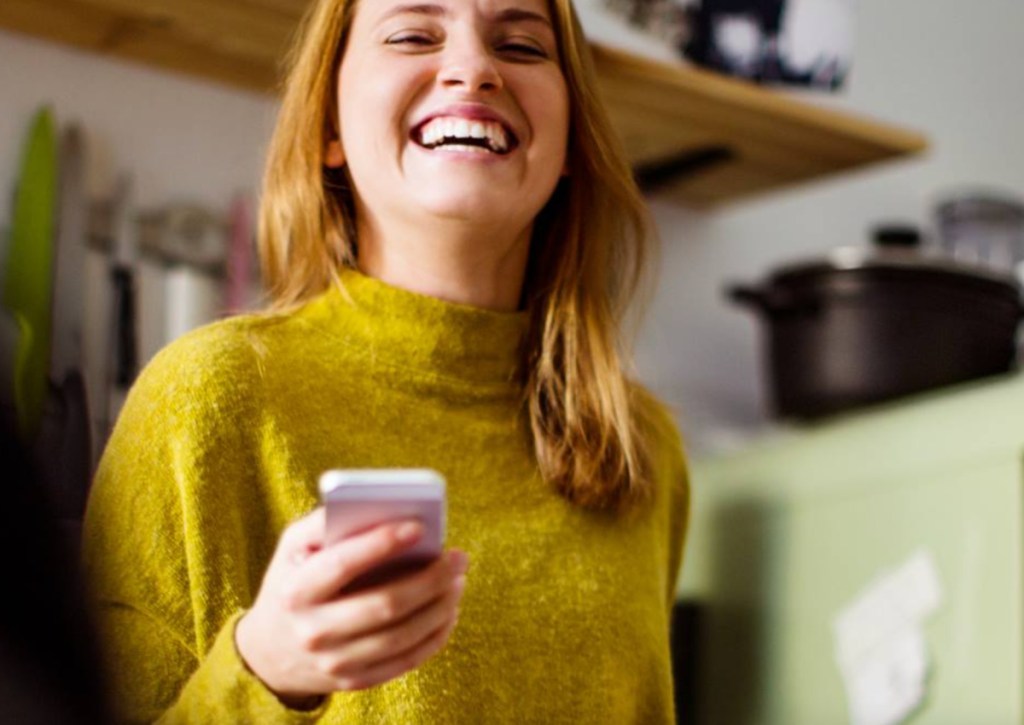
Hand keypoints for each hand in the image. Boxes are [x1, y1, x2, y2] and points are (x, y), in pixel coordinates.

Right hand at [235, 508, 467, 701]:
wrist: (270, 650)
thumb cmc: (294, 579)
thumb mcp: (294, 546)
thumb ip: (327, 522)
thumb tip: (379, 505)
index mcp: (297, 590)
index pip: (342, 564)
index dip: (381, 544)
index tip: (419, 526)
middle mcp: (314, 631)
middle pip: (385, 605)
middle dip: (430, 578)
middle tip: (458, 557)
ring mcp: (335, 662)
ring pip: (403, 635)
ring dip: (441, 605)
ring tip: (459, 579)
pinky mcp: (356, 681)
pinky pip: (407, 660)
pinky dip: (436, 634)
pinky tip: (450, 609)